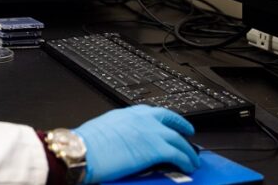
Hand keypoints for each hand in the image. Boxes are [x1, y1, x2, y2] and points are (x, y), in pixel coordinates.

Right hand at [73, 105, 199, 182]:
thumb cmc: (87, 143)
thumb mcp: (105, 129)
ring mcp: (151, 132)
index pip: (153, 112)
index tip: (171, 122)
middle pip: (170, 121)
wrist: (84, 150)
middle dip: (182, 127)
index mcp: (128, 113)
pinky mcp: (156, 149)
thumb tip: (125, 139)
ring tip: (192, 158)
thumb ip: (121, 130)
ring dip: (188, 150)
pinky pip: (178, 155)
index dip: (166, 118)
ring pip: (178, 139)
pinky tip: (188, 166)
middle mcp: (142, 119)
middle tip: (189, 134)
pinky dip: (186, 161)